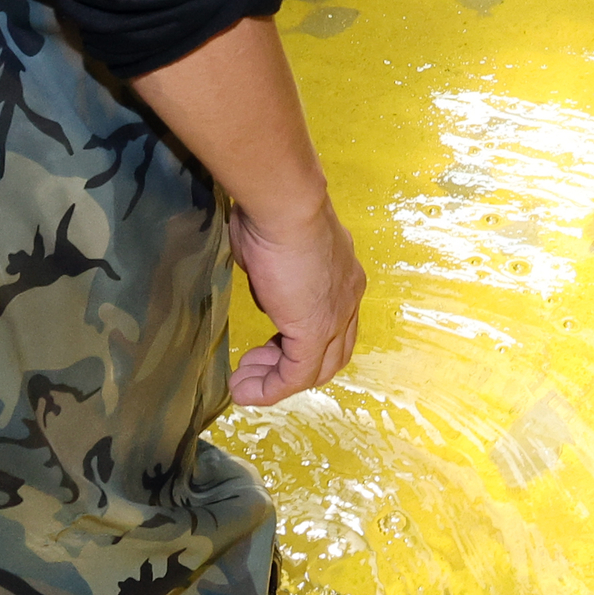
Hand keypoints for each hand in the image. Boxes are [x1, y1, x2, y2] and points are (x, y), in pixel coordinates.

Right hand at [226, 194, 364, 405]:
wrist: (284, 204)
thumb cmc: (273, 212)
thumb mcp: (274, 248)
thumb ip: (273, 273)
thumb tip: (263, 281)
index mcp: (343, 275)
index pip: (332, 323)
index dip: (299, 339)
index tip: (266, 343)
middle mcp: (348, 297)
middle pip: (331, 353)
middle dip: (290, 365)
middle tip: (254, 364)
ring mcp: (336, 316)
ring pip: (317, 368)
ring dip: (278, 380)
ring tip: (244, 382)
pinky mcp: (315, 332)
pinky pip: (296, 375)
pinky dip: (270, 388)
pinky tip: (244, 390)